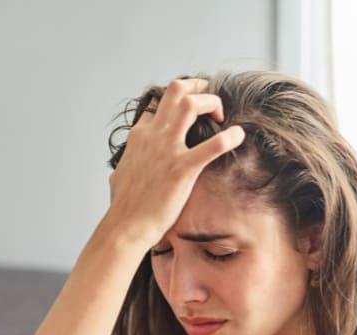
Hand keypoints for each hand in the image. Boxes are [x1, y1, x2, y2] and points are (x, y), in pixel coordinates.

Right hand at [105, 78, 245, 247]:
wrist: (126, 227)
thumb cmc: (123, 207)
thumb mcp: (118, 178)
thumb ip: (122, 168)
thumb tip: (117, 173)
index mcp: (139, 136)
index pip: (157, 104)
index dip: (175, 101)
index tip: (190, 108)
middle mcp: (152, 136)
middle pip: (176, 90)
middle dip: (198, 87)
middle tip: (212, 98)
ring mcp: (167, 150)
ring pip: (191, 104)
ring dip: (211, 102)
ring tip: (221, 115)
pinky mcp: (182, 169)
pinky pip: (212, 145)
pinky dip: (229, 137)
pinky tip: (239, 136)